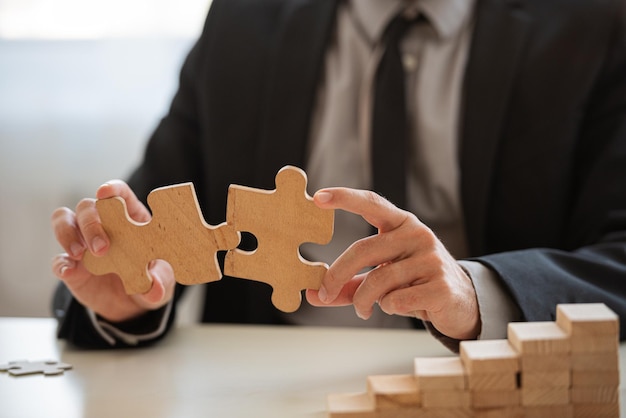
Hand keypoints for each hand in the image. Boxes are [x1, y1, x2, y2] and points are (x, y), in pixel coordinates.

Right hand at [51, 180, 175, 322]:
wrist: (131, 306)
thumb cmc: (150, 278)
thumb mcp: (161, 280)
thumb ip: (159, 282)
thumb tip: (155, 290)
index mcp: (131, 218)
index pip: (119, 194)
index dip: (111, 188)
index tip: (104, 192)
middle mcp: (104, 224)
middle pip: (88, 207)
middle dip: (91, 223)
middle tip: (102, 247)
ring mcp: (83, 243)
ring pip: (64, 221)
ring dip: (68, 234)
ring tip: (80, 254)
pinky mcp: (71, 266)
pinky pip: (58, 259)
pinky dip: (61, 264)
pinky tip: (68, 271)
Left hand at [306, 188, 480, 339]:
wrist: (460, 303)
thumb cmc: (414, 284)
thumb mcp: (382, 278)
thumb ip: (349, 284)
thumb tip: (313, 295)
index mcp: (402, 224)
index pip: (372, 203)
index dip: (344, 198)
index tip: (318, 197)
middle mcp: (418, 234)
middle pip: (364, 249)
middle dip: (337, 274)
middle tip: (324, 293)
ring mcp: (432, 259)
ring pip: (379, 280)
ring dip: (363, 300)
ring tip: (364, 309)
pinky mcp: (441, 285)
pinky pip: (397, 300)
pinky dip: (389, 308)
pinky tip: (398, 307)